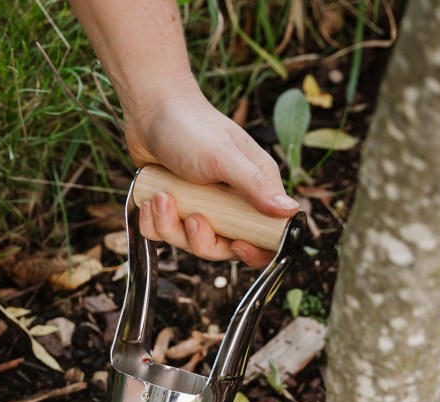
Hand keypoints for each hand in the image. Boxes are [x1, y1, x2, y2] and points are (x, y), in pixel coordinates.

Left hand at [125, 89, 297, 267]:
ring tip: (162, 197)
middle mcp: (229, 203)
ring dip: (170, 226)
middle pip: (221, 248)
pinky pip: (162, 233)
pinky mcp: (172, 209)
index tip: (236, 245)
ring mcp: (199, 207)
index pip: (264, 236)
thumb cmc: (191, 127)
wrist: (151, 111)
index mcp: (254, 189)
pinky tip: (150, 199)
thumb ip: (255, 186)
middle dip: (201, 241)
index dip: (253, 252)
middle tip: (192, 218)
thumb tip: (289, 211)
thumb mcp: (224, 157)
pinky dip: (152, 222)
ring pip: (187, 243)